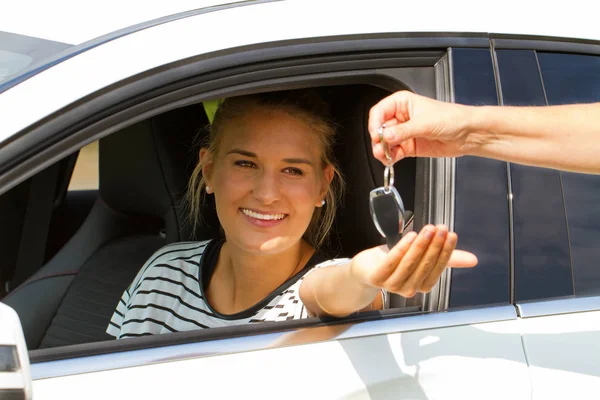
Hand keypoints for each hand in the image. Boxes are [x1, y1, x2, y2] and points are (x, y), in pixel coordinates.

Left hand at [350, 225, 476, 297]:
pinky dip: (402, 249)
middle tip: (441, 228)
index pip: (438, 269)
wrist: (366, 269)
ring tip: (428, 229)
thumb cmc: (395, 262)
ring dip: (420, 246)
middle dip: (434, 246)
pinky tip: (410, 236)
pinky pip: (392, 263)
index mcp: (423, 285)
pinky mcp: (377, 278)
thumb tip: (473, 260)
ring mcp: (392, 285)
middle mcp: (409, 288)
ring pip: (409, 264)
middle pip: (425, 266)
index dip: (446, 252)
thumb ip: (446, 258)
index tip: (451, 235)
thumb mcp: (422, 257)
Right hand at [368, 91, 480, 164]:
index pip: (379, 112)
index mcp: (402, 103)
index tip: (377, 135)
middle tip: (381, 148)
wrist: (468, 134)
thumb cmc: (452, 118)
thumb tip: (386, 136)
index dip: (375, 124)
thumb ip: (403, 131)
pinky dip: (390, 157)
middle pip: (379, 129)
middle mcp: (401, 117)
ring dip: (382, 150)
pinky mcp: (409, 146)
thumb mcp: (425, 123)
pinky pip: (393, 152)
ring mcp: (404, 133)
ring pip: (385, 143)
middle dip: (379, 140)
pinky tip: (391, 159)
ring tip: (385, 155)